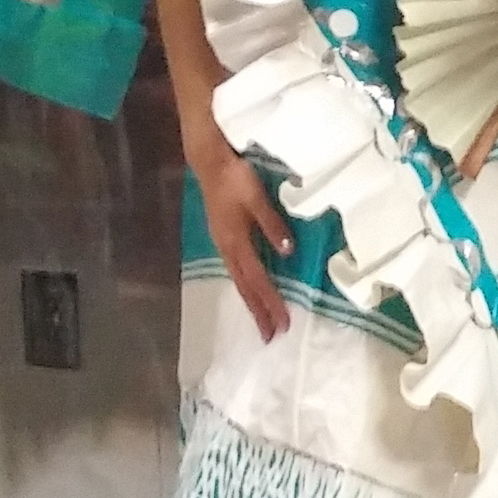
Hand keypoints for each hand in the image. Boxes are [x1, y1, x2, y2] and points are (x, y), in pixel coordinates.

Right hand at [192, 138, 292, 341]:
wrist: (209, 161)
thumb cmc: (234, 177)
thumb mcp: (256, 198)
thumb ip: (272, 225)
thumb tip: (288, 251)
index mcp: (235, 242)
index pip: (257, 279)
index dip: (270, 302)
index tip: (283, 323)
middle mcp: (227, 248)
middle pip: (245, 287)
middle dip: (259, 313)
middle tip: (272, 337)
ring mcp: (223, 244)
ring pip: (239, 281)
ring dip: (252, 303)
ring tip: (263, 322)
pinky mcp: (223, 237)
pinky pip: (236, 270)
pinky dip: (246, 287)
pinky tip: (251, 291)